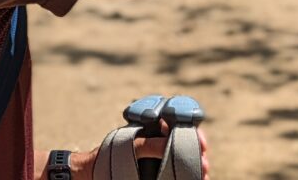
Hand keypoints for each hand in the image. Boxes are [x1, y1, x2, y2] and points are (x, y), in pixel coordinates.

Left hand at [67, 126, 210, 179]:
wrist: (92, 175)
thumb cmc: (108, 157)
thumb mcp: (129, 146)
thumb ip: (149, 143)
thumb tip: (170, 143)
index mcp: (152, 129)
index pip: (178, 123)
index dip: (192, 130)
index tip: (201, 141)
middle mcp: (159, 142)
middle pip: (186, 143)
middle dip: (197, 151)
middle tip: (204, 161)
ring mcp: (160, 159)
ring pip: (184, 160)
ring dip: (196, 166)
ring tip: (203, 174)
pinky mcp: (159, 173)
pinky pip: (177, 174)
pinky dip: (188, 176)